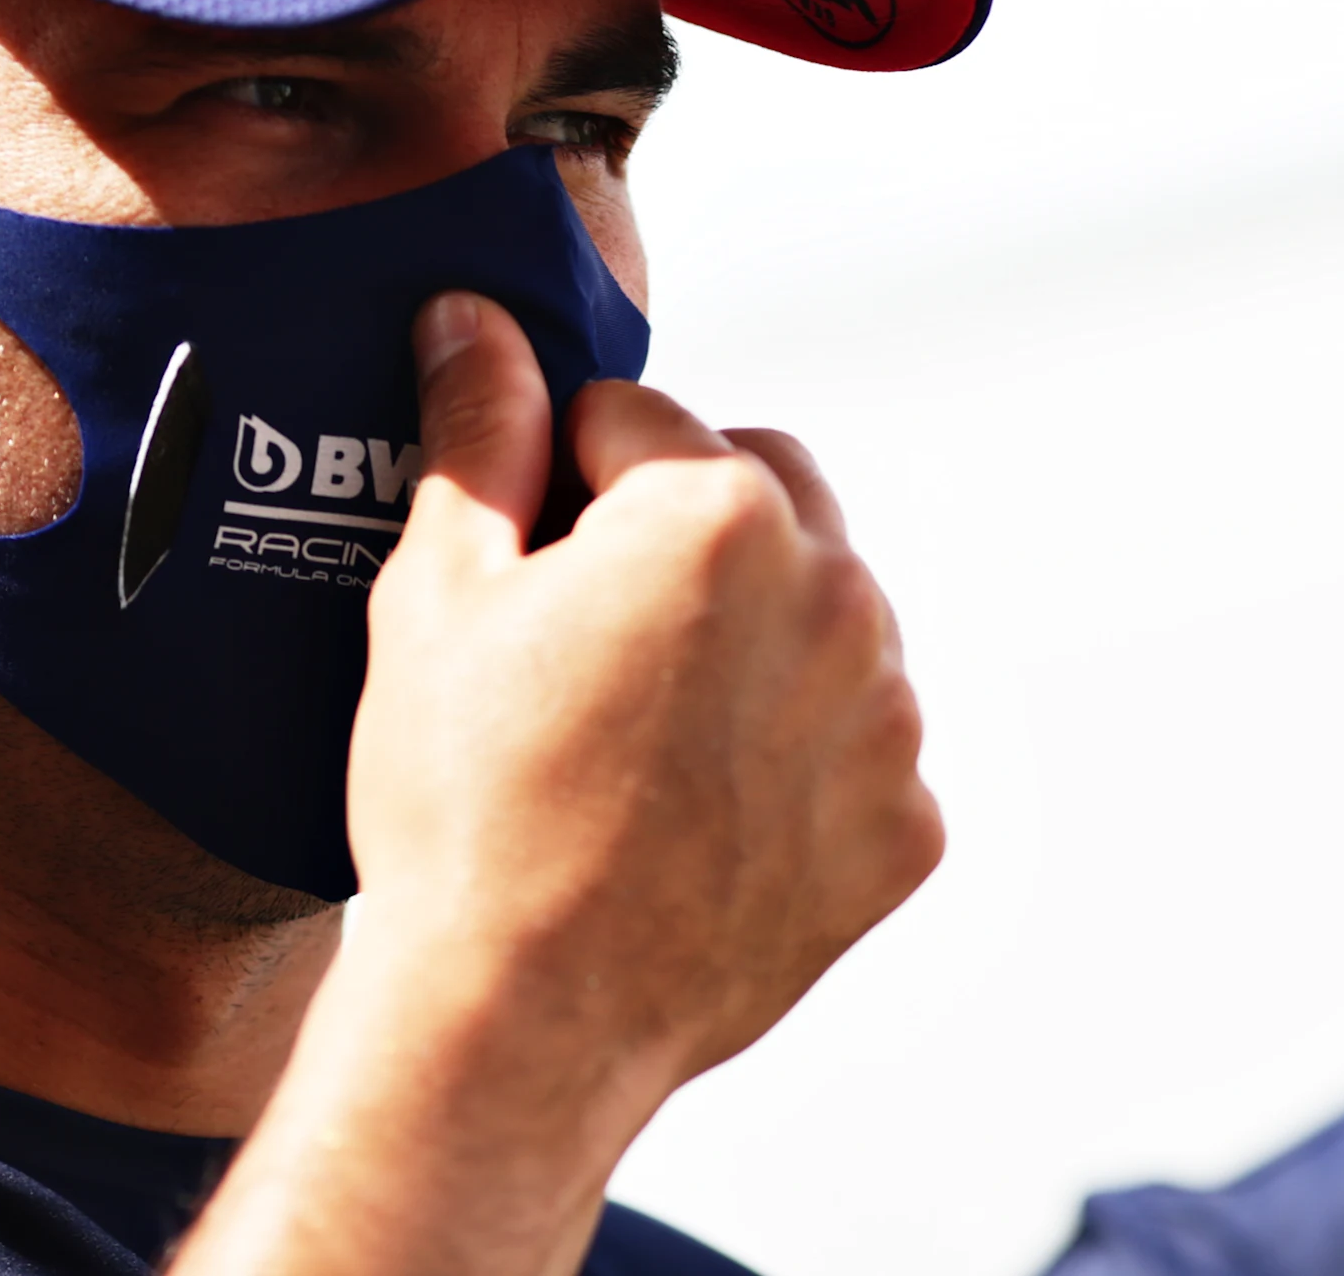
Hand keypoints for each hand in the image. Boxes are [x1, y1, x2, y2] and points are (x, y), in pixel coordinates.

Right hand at [169, 293, 939, 1275]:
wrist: (519, 1024)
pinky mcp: (905, 825)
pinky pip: (856, 741)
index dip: (557, 478)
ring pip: (823, 611)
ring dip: (752, 632)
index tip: (521, 560)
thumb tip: (477, 318)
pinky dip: (796, 754)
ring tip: (639, 724)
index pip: (635, 419)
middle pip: (759, 488)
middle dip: (680, 522)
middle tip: (584, 625)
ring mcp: (887, 719)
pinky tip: (700, 806)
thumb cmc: (461, 806)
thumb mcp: (438, 595)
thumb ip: (477, 432)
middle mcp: (838, 595)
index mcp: (720, 511)